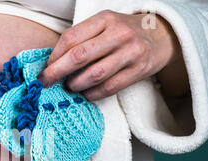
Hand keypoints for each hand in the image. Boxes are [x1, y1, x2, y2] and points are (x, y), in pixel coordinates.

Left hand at [37, 10, 186, 99]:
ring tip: (69, 87)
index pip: (71, 38)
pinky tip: (86, 94)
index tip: (45, 67)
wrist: (161, 35)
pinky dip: (93, 94)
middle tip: (45, 82)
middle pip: (79, 56)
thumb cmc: (123, 32)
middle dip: (57, 72)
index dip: (54, 55)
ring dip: (76, 84)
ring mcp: (130, 52)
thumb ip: (82, 39)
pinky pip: (110, 87)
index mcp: (105, 19)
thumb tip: (53, 62)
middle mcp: (118, 34)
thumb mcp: (104, 25)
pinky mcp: (139, 70)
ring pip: (94, 74)